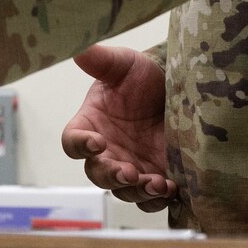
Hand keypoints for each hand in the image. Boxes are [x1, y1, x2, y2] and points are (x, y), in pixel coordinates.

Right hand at [60, 44, 174, 211]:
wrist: (176, 89)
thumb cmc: (141, 76)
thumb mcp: (122, 65)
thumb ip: (99, 60)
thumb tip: (77, 48)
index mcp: (90, 126)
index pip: (72, 142)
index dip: (80, 145)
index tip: (96, 142)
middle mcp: (106, 152)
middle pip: (98, 174)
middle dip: (111, 176)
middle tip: (128, 172)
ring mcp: (130, 168)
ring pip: (124, 191)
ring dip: (138, 191)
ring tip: (157, 183)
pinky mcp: (155, 178)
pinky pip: (150, 199)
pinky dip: (158, 199)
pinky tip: (172, 189)